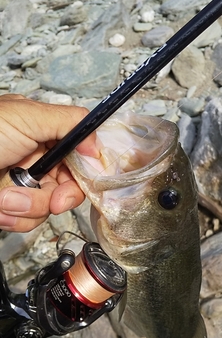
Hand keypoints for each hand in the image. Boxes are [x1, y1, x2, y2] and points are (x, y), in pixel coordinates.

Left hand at [0, 94, 96, 232]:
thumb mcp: (25, 116)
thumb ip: (68, 123)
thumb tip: (97, 143)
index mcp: (42, 133)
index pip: (79, 157)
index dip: (83, 175)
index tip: (80, 185)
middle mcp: (35, 160)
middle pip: (67, 188)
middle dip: (53, 196)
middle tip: (43, 196)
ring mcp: (21, 185)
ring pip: (47, 209)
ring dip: (26, 206)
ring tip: (3, 196)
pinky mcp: (9, 207)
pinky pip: (27, 221)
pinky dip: (12, 217)